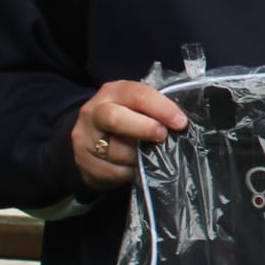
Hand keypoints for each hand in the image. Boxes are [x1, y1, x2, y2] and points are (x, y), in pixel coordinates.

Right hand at [73, 80, 187, 190]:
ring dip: (139, 156)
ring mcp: (84, 138)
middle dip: (144, 129)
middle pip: (115, 119)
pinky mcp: (83, 162)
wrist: (89, 138)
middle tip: (162, 136)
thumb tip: (181, 122)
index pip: (137, 95)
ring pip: (115, 151)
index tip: (180, 122)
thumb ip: (153, 109)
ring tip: (150, 155)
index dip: (161, 108)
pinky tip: (136, 167)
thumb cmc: (125, 118)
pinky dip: (130, 172)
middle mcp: (93, 112)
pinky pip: (112, 172)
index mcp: (112, 92)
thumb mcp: (135, 106)